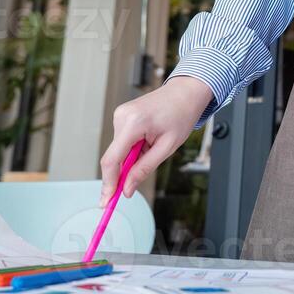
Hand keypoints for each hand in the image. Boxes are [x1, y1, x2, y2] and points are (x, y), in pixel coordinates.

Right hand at [99, 75, 212, 202]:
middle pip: (114, 157)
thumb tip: (126, 189)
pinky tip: (149, 139)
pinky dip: (132, 148)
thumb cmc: (181, 115)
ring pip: (119, 150)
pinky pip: (122, 141)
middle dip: (124, 171)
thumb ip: (144, 169)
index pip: (112, 160)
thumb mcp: (167, 147)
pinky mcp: (122, 115)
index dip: (108, 183)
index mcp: (133, 123)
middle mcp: (121, 116)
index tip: (107, 201)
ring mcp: (120, 114)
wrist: (185, 92)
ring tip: (155, 145)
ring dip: (132, 157)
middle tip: (136, 182)